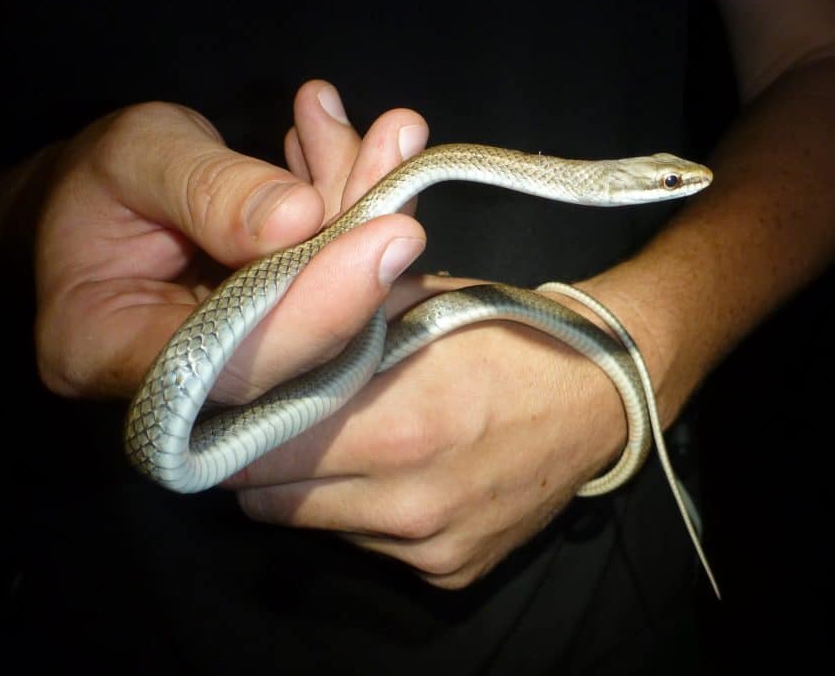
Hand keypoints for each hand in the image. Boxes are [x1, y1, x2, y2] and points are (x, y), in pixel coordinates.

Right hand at [34, 93, 426, 403]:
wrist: (100, 199)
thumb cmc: (96, 179)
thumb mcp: (135, 155)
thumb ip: (209, 189)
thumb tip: (301, 218)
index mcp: (104, 349)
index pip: (227, 363)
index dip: (315, 310)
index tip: (386, 236)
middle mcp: (181, 384)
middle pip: (296, 345)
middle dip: (359, 247)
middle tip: (401, 156)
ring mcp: (242, 369)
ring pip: (333, 315)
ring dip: (370, 218)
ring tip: (393, 135)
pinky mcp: (284, 342)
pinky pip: (338, 291)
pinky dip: (363, 219)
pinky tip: (380, 149)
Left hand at [227, 84, 629, 588]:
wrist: (603, 396)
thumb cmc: (505, 330)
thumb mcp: (418, 295)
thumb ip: (332, 297)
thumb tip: (257, 263)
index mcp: (396, 421)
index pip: (252, 449)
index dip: (232, 422)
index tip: (233, 396)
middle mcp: (407, 499)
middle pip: (269, 500)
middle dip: (262, 458)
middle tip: (282, 414)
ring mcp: (428, 544)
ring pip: (312, 526)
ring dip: (310, 487)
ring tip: (341, 438)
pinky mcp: (449, 571)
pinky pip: (366, 546)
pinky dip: (362, 511)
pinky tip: (394, 470)